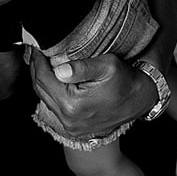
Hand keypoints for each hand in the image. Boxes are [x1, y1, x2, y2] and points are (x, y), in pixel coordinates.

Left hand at [28, 51, 157, 137]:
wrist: (141, 100)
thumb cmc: (125, 79)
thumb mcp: (107, 66)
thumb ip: (82, 67)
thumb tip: (59, 70)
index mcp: (73, 104)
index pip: (43, 78)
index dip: (37, 60)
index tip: (35, 47)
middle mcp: (68, 119)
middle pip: (40, 90)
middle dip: (36, 69)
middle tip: (35, 53)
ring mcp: (71, 126)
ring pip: (45, 99)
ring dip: (42, 81)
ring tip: (43, 63)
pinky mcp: (75, 128)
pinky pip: (54, 108)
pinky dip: (51, 92)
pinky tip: (53, 79)